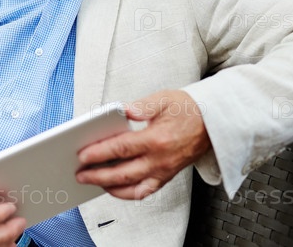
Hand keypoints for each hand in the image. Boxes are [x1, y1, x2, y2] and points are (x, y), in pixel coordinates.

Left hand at [75, 90, 210, 199]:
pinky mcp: (166, 176)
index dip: (100, 153)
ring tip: (91, 182)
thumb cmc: (187, 109)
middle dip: (98, 175)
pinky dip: (127, 193)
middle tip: (79, 174)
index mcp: (156, 139)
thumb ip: (142, 106)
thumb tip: (123, 110)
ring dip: (109, 187)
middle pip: (123, 172)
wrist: (213, 123)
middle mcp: (160, 160)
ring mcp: (164, 171)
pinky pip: (145, 191)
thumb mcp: (163, 99)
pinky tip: (113, 188)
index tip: (82, 155)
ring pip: (133, 187)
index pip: (122, 149)